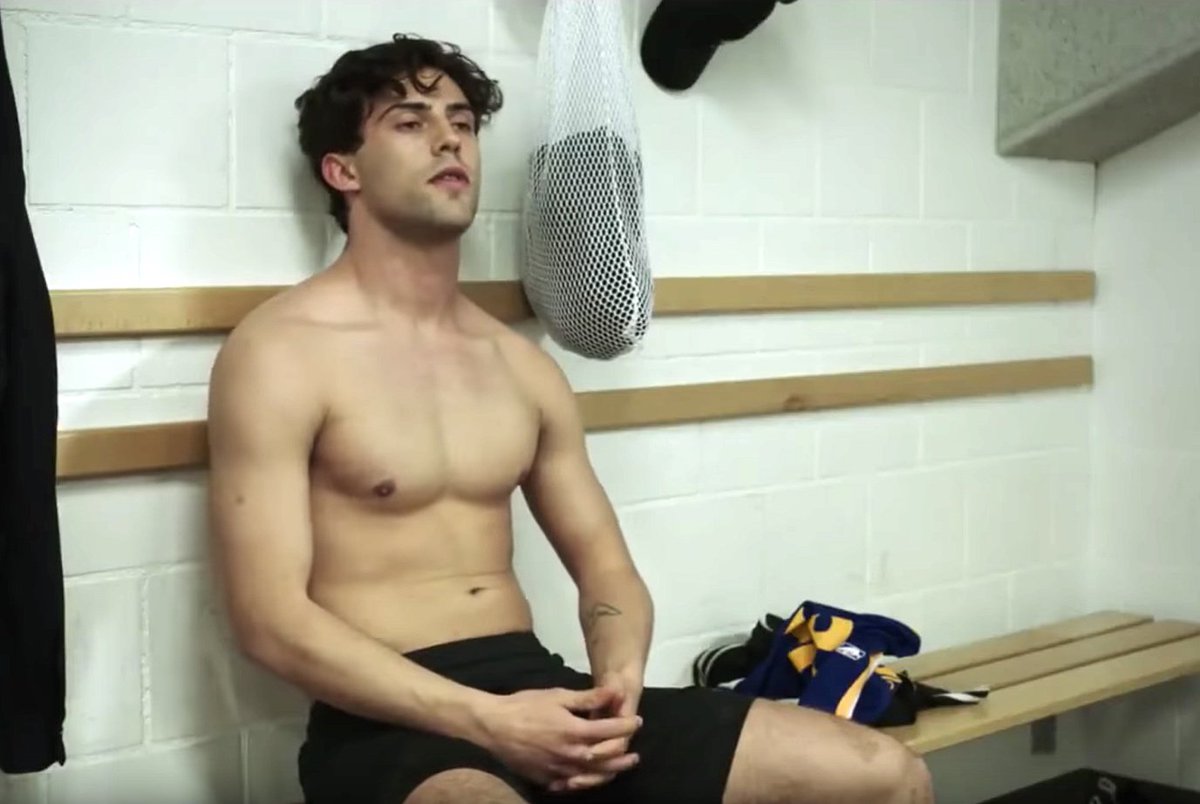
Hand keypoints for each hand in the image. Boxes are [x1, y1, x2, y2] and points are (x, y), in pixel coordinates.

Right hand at [476, 686, 641, 790]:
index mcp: (575, 731)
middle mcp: (571, 755)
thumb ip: (587, 697)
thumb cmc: (525, 705)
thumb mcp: (558, 695)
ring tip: (621, 767)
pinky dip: (586, 782)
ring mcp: (559, 771)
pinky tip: (591, 778)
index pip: (610, 731)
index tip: (636, 721)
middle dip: (623, 754)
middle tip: (634, 752)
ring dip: (610, 772)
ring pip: (592, 776)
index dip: (626, 725)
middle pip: (606, 759)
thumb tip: (614, 691)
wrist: (493, 726)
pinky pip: (572, 785)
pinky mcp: (547, 780)